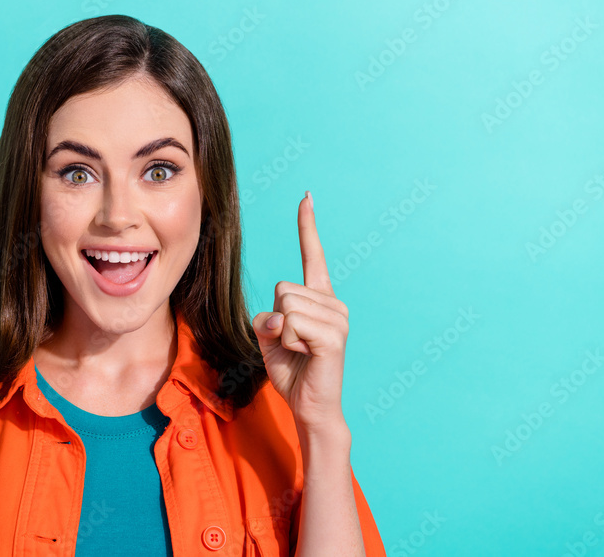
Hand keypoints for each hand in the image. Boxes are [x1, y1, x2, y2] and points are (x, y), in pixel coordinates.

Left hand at [252, 192, 350, 430]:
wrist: (310, 405)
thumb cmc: (291, 369)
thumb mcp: (269, 336)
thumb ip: (267, 317)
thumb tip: (278, 317)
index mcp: (319, 298)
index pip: (313, 255)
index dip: (307, 226)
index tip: (306, 197)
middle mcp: (333, 303)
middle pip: (283, 288)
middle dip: (275, 318)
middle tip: (291, 344)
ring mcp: (337, 319)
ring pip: (285, 307)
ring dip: (280, 334)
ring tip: (299, 352)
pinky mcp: (334, 337)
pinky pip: (292, 325)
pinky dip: (287, 343)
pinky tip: (304, 357)